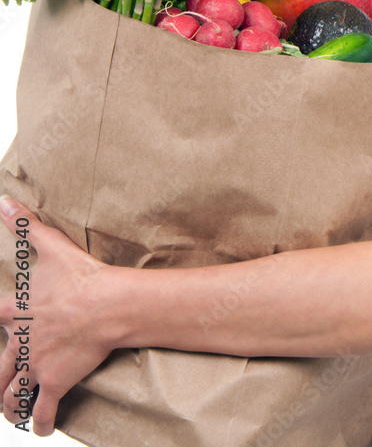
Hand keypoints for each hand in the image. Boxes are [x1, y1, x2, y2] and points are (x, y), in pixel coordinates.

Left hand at [0, 196, 114, 436]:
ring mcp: (36, 365)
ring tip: (11, 409)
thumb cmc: (82, 276)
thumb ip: (25, 226)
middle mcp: (19, 343)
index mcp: (16, 312)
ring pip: (10, 395)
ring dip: (9, 405)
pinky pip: (42, 411)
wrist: (108, 304)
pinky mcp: (55, 381)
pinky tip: (41, 428)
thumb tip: (4, 200)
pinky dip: (40, 423)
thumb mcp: (51, 247)